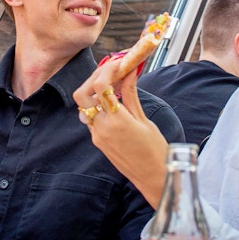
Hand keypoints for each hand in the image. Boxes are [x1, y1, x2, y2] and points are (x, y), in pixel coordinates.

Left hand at [73, 58, 168, 207]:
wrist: (153, 177)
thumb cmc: (155, 150)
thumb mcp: (144, 119)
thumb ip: (130, 94)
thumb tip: (129, 71)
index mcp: (117, 121)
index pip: (100, 86)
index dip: (107, 69)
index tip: (118, 62)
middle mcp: (102, 128)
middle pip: (83, 93)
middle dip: (94, 77)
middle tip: (111, 69)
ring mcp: (97, 135)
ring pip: (84, 105)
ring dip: (94, 90)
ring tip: (113, 82)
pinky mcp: (97, 141)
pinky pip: (91, 117)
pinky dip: (98, 104)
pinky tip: (112, 99)